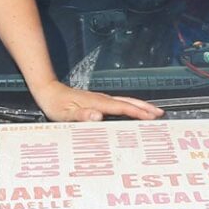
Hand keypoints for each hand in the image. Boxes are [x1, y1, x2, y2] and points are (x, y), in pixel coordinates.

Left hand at [29, 80, 163, 121]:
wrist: (48, 91)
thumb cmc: (56, 104)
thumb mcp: (65, 114)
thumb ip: (82, 115)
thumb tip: (98, 117)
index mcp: (97, 103)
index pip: (122, 108)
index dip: (137, 112)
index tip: (151, 117)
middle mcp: (101, 99)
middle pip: (128, 102)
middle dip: (144, 107)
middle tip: (160, 114)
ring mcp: (100, 99)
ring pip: (125, 101)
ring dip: (140, 106)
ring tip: (153, 111)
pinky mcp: (98, 101)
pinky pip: (119, 103)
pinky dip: (130, 106)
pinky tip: (133, 111)